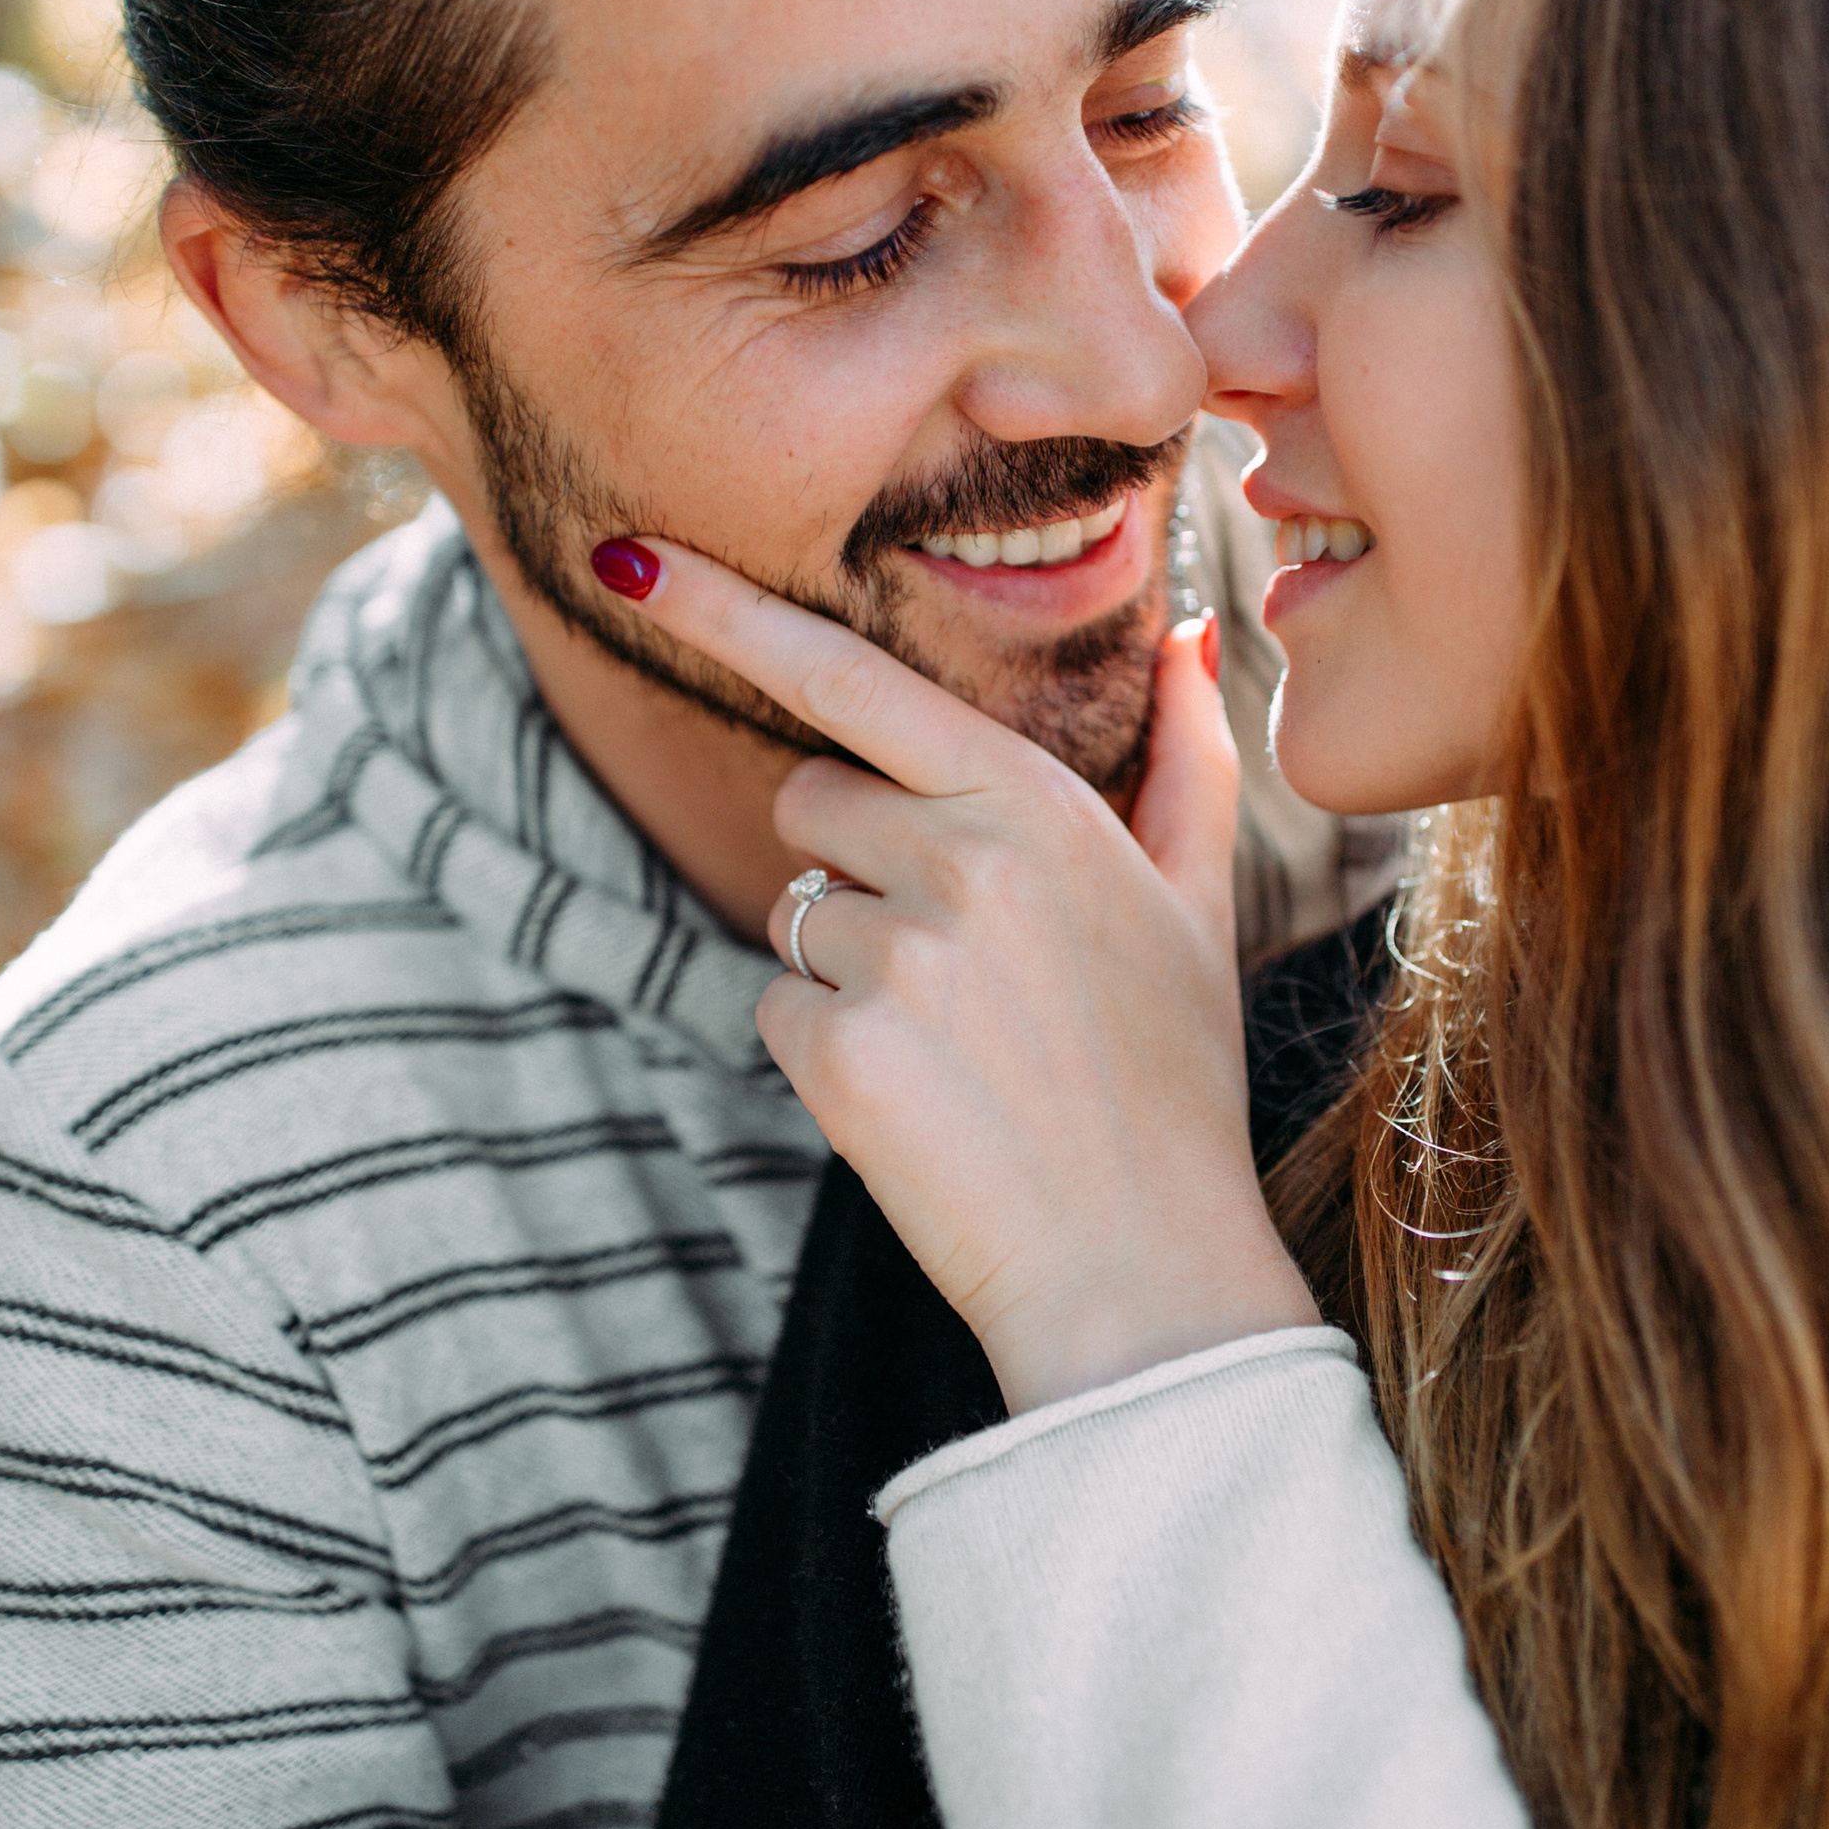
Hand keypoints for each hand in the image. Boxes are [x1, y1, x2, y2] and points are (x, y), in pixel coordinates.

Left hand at [604, 548, 1317, 1410]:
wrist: (1145, 1270)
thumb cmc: (1172, 1081)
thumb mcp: (1200, 905)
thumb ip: (1186, 758)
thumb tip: (1192, 635)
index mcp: (1034, 803)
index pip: (848, 677)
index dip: (724, 611)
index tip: (628, 559)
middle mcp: (957, 858)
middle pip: (806, 799)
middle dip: (850, 858)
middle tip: (956, 961)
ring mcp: (892, 955)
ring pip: (795, 913)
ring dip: (848, 967)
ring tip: (959, 1046)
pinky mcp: (835, 1051)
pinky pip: (778, 1008)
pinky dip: (829, 1052)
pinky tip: (920, 1099)